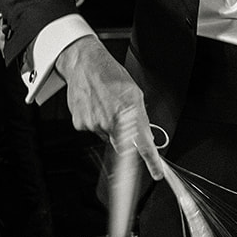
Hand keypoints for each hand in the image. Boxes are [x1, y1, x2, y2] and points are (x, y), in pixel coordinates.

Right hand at [57, 38, 163, 179]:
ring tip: (106, 104)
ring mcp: (94, 124)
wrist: (84, 64)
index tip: (156, 172)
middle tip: (120, 117)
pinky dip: (96, 122)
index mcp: (129, 112)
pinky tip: (95, 106)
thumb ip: (141, 117)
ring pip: (107, 136)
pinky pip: (93, 130)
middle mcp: (111, 121)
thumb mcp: (134, 93)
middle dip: (125, 137)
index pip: (143, 144)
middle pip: (122, 144)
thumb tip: (146, 137)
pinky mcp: (80, 124)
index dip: (151, 161)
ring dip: (109, 125)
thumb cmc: (111, 75)